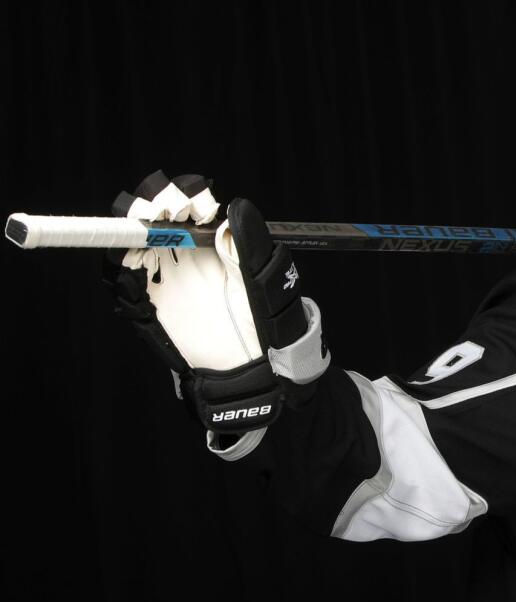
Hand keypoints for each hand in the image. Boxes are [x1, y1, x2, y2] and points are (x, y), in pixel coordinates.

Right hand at [101, 170, 329, 435]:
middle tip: (167, 211)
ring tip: (148, 230)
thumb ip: (252, 246)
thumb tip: (236, 208)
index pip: (189, 201)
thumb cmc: (273, 325)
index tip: (197, 202)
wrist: (260, 372)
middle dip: (152, 204)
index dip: (186, 194)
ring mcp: (164, 278)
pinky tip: (133, 264)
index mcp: (214, 240)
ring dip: (132, 229)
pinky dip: (120, 271)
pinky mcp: (147, 306)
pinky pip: (123, 283)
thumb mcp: (270, 283)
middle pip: (153, 215)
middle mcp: (184, 254)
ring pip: (132, 242)